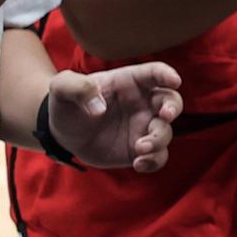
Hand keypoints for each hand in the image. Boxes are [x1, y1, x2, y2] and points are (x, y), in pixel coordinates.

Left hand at [47, 61, 182, 172]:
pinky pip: (158, 156)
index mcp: (130, 82)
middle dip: (173, 107)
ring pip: (166, 131)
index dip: (167, 74)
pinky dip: (154, 161)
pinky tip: (139, 164)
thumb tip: (98, 108)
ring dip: (158, 140)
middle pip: (171, 101)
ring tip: (140, 149)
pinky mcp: (140, 150)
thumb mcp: (63, 87)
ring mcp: (144, 127)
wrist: (62, 134)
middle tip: (165, 116)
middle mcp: (143, 103)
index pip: (154, 72)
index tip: (174, 80)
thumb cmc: (67, 104)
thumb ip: (77, 87)